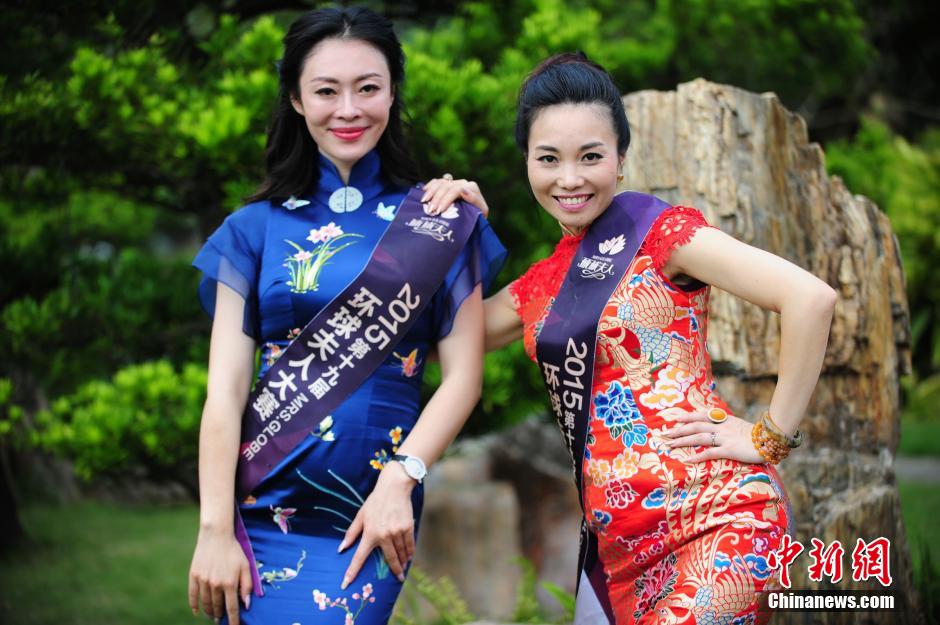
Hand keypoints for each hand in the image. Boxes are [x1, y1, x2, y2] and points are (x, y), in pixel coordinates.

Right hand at [188, 527, 252, 623]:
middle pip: (217, 607)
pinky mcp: (194, 576)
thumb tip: (247, 603)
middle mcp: (216, 584)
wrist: (216, 535)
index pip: (232, 608)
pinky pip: (192, 595)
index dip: (233, 620)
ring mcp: (203, 581)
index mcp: (230, 583)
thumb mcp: (246, 566)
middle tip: (221, 619)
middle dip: (220, 616)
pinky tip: (197, 611)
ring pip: (206, 603)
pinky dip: (194, 605)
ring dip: (209, 612)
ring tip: (212, 615)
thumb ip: (247, 585)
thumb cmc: (234, 550)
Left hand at [339, 461, 416, 587]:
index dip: (352, 571)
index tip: (346, 583)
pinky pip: (409, 544)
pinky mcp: (408, 527)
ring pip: (401, 553)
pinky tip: (409, 557)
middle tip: (398, 579)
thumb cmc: (375, 501)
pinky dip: (409, 552)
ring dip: (403, 562)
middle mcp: (384, 535)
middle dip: (395, 571)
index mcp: (370, 533)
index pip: (359, 557)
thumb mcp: (360, 515)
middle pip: (390, 559)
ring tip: (403, 568)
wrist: (394, 487)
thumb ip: (352, 533)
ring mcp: (397, 532)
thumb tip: (341, 548)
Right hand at [421, 174, 488, 217]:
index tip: (439, 210)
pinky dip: (429, 187)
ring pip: (440, 183)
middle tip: (430, 211)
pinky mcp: (447, 186)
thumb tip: (463, 190)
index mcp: (472, 188)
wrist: (473, 223)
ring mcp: (454, 183)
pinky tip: (424, 194)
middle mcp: (463, 183)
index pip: (457, 189)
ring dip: (431, 192)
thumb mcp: (479, 213)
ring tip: (424, 203)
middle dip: (437, 198)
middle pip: (446, 186)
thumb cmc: (477, 220)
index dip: (446, 199)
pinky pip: (436, 182)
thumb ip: (474, 200)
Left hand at [663, 410, 762, 463]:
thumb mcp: (739, 424)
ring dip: (683, 441)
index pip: (701, 415)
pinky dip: (698, 456)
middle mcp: (722, 426)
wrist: (771, 439)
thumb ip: (727, 424)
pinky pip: (710, 453)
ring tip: (671, 445)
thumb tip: (716, 425)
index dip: (687, 416)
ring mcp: (725, 437)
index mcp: (724, 419)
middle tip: (665, 434)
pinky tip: (688, 460)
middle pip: (696, 425)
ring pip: (699, 437)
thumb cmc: (756, 435)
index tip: (675, 418)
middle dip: (679, 429)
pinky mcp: (729, 450)